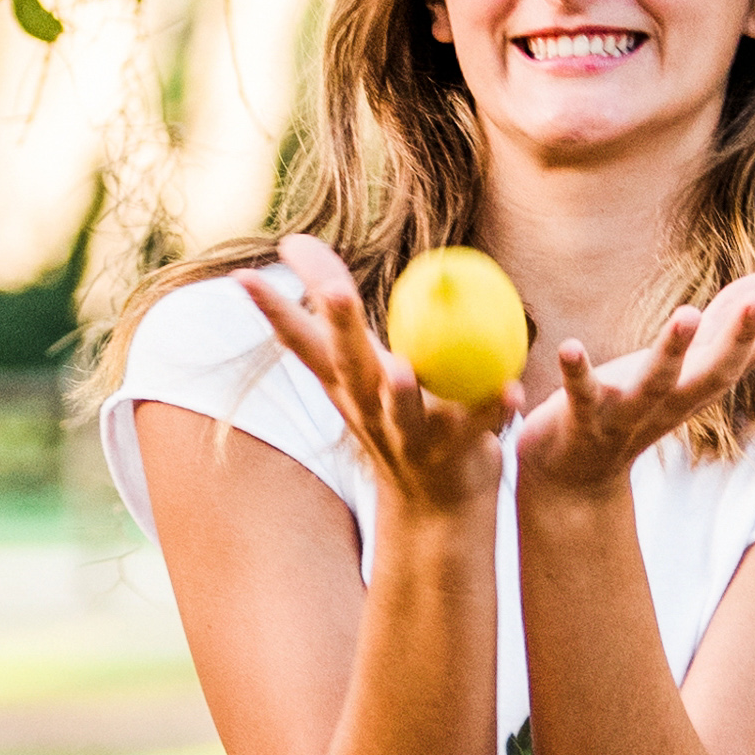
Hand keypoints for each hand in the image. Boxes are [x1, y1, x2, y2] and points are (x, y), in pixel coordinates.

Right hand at [236, 232, 514, 523]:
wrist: (434, 508)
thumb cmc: (394, 422)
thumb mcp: (355, 378)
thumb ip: (335, 325)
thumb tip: (300, 246)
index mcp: (343, 384)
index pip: (299, 338)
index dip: (272, 307)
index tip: (242, 273)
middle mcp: (366, 406)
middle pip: (348, 362)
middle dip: (338, 327)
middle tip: (334, 290)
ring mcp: (408, 433)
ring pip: (401, 409)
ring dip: (400, 392)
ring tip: (401, 371)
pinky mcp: (454, 452)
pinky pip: (477, 424)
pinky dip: (493, 408)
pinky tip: (511, 388)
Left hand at [513, 269, 754, 497]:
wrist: (576, 479)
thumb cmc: (634, 408)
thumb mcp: (686, 366)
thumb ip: (727, 322)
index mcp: (701, 383)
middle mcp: (675, 401)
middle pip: (715, 372)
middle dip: (739, 338)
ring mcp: (630, 413)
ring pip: (656, 383)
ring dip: (672, 351)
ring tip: (686, 313)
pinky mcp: (584, 419)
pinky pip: (583, 395)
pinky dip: (577, 372)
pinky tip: (570, 346)